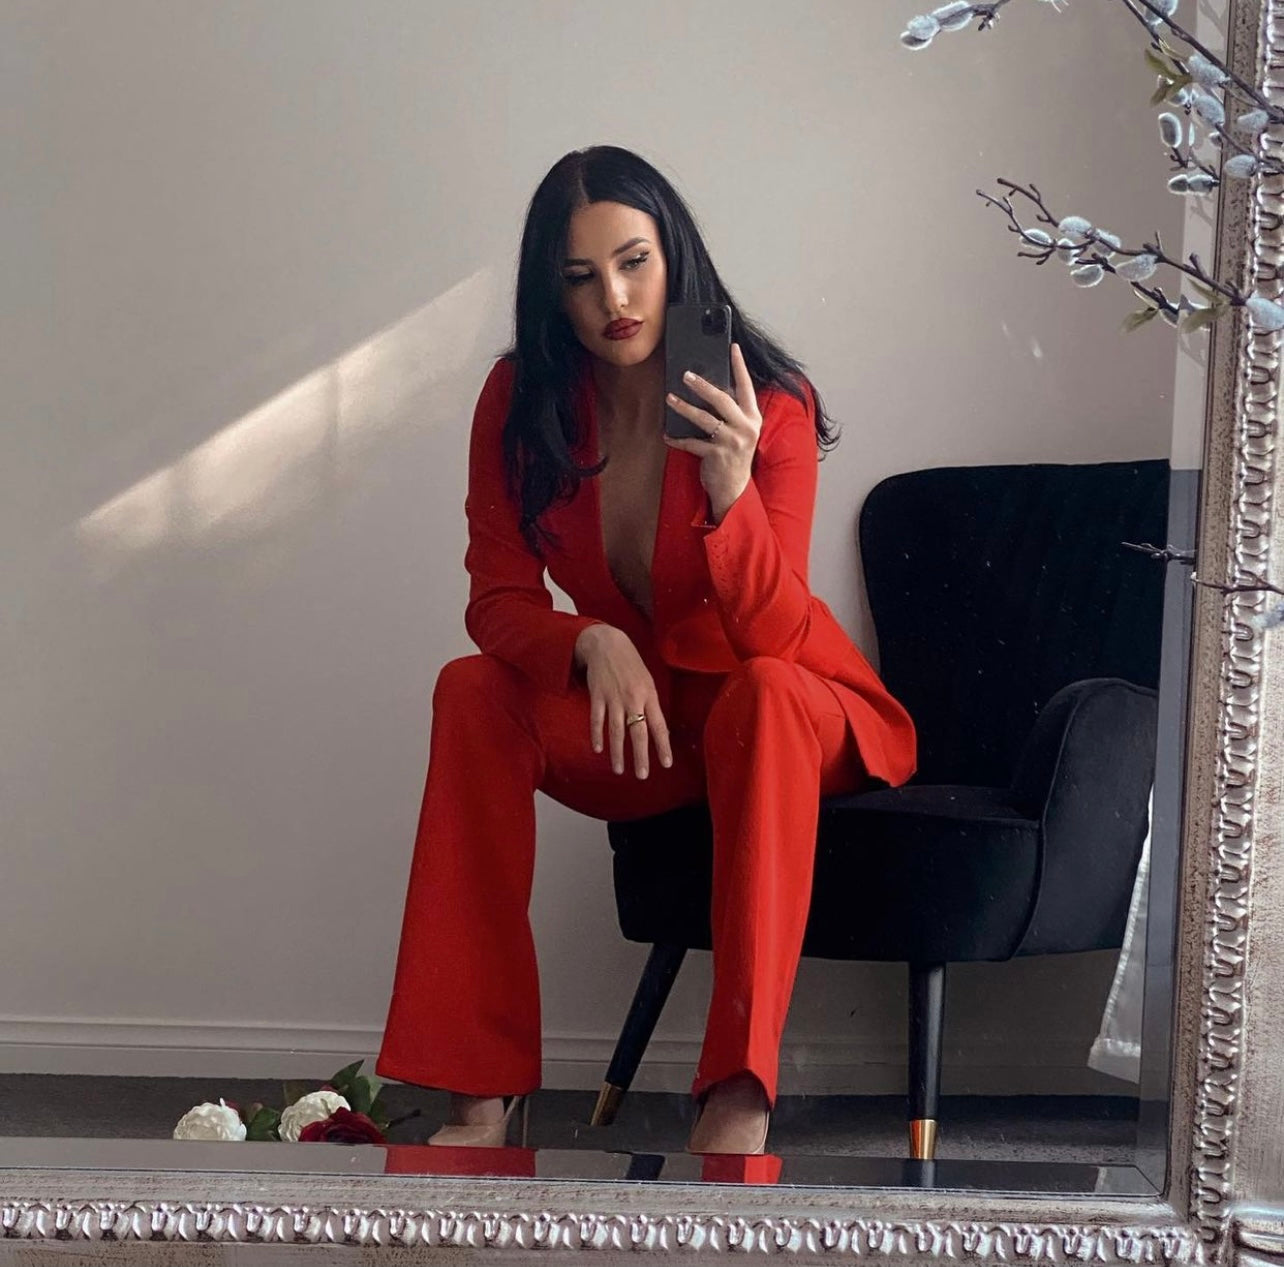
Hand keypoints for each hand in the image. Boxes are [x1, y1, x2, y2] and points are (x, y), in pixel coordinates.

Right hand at [574, 625, 673, 777]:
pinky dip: (597, 735)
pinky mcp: (597, 695)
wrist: (607, 644)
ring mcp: (614, 697)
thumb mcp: (647, 681)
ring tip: (620, 770)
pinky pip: (597, 720)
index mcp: (649, 695)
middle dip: (640, 756)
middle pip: (638, 732)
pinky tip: (598, 749)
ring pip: (616, 731)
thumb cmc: (631, 664)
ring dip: (618, 752)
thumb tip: (656, 729)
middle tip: (642, 775)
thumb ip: (650, 704)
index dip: (663, 746)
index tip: (666, 764)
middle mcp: (633, 698)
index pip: (659, 726)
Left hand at [663, 341, 762, 519]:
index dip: (740, 366)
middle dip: (703, 385)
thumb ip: (731, 413)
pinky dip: (677, 439)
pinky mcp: (717, 455)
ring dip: (684, 407)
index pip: (746, 387)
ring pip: (705, 419)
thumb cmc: (734, 456)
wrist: (734, 489)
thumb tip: (709, 389)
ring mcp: (732, 442)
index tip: (733, 347)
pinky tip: (667, 435)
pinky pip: (692, 442)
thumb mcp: (740, 432)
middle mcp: (745, 427)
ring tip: (670, 398)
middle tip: (686, 375)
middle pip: (722, 399)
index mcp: (752, 418)